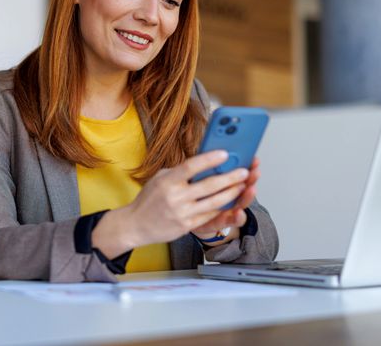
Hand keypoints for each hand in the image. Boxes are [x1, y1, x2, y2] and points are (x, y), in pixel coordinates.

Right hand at [91, 150, 248, 258]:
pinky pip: (210, 215)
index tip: (224, 153)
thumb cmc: (149, 199)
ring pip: (214, 202)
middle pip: (209, 185)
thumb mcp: (160, 179)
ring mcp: (182, 213)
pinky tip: (232, 201)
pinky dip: (223, 207)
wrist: (136, 224)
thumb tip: (202, 164)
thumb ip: (179, 172)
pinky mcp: (187, 226)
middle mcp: (175, 197)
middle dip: (230, 177)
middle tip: (244, 171)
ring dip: (232, 193)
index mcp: (168, 181)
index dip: (209, 159)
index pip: (191, 167)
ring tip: (243, 186)